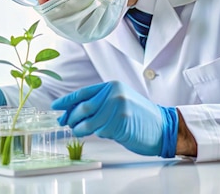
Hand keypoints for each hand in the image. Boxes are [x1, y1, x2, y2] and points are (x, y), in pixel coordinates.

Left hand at [51, 81, 177, 156]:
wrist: (163, 126)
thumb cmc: (140, 116)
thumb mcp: (119, 101)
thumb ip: (99, 102)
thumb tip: (72, 111)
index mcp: (112, 86)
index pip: (83, 92)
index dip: (67, 101)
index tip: (55, 107)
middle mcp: (114, 94)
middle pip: (82, 107)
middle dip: (70, 117)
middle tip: (65, 123)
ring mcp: (117, 108)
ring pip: (88, 121)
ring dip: (80, 128)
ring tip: (78, 131)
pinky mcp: (120, 123)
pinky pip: (100, 131)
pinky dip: (98, 133)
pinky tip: (104, 132)